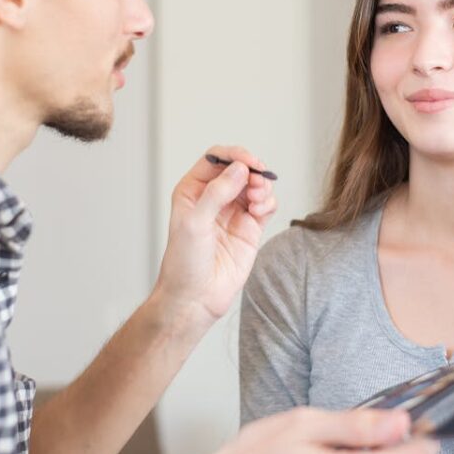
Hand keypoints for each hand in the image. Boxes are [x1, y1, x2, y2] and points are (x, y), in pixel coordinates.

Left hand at [153, 145, 277, 327]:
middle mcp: (213, 197)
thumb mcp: (195, 222)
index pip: (216, 159)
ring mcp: (233, 212)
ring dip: (262, 186)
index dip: (234, 156)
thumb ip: (217, 193)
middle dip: (252, 171)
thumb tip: (240, 169)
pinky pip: (265, 205)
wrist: (196, 297)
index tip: (249, 163)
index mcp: (193, 190)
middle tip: (258, 183)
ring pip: (255, 185)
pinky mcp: (250, 228)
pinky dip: (268, 202)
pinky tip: (261, 210)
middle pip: (239, 169)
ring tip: (259, 199)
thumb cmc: (185, 262)